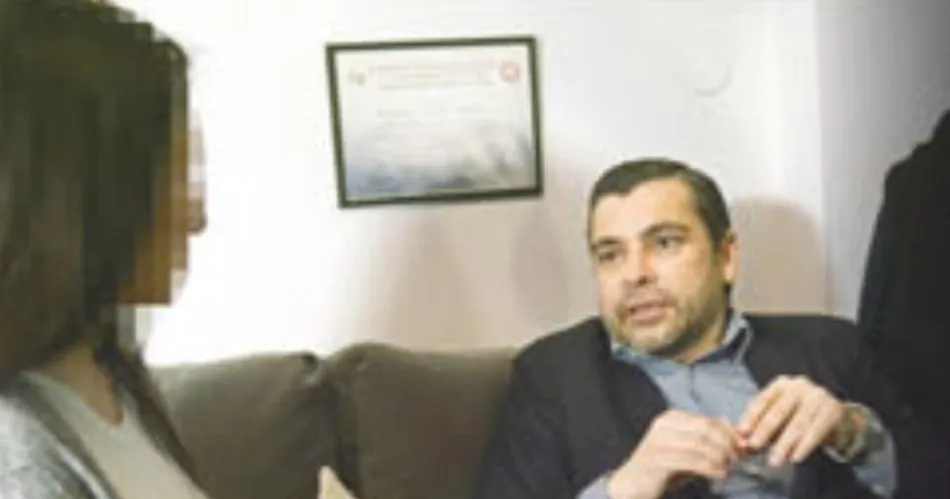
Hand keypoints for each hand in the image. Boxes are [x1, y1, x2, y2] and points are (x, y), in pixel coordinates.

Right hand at [606, 410, 743, 498]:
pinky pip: (691, 460)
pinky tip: (718, 475)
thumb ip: (705, 439)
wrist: (631, 486)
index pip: (709, 421)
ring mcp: (658, 441)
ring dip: (720, 458)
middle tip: (737, 460)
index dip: (730, 435)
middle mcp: (663, 425)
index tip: (743, 449)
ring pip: (700, 444)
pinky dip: (710, 468)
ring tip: (728, 469)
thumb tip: (728, 424)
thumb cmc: (661, 470)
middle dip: (727, 445)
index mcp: (671, 419)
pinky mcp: (657, 459)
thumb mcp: (686, 452)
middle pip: (706, 430)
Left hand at [737, 375, 845, 466]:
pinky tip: (795, 458)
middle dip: (765, 430)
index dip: (751, 416)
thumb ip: (761, 426)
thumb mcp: (779, 416)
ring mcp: (817, 396)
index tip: (741, 432)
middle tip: (754, 446)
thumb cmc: (798, 415)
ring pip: (797, 423)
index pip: (763, 400)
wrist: (836, 416)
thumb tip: (742, 443)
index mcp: (782, 384)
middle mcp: (799, 386)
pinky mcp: (832, 410)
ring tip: (774, 461)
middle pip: (779, 410)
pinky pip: (816, 431)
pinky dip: (804, 446)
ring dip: (784, 444)